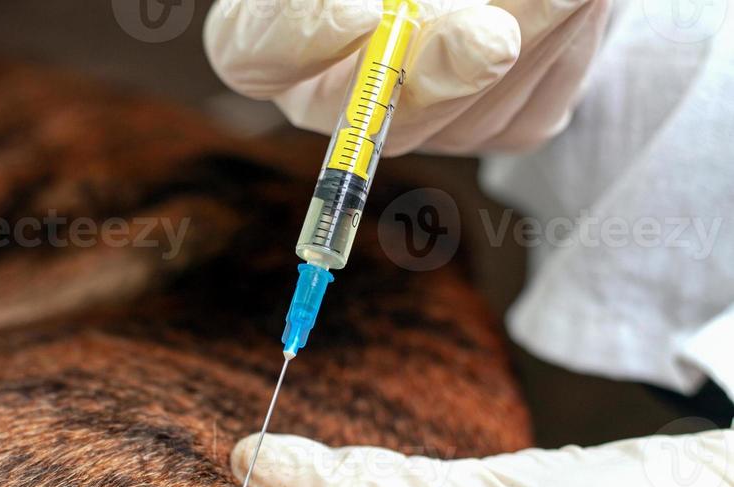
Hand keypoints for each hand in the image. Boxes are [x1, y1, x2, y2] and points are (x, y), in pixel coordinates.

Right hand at [204, 0, 609, 153]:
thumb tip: (382, 15)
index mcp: (278, 30)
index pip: (253, 52)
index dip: (299, 37)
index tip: (361, 10)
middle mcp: (336, 94)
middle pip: (367, 116)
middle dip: (435, 72)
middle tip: (490, 39)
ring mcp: (416, 124)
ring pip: (462, 115)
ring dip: (529, 36)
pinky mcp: (491, 130)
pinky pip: (524, 110)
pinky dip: (562, 46)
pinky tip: (577, 0)